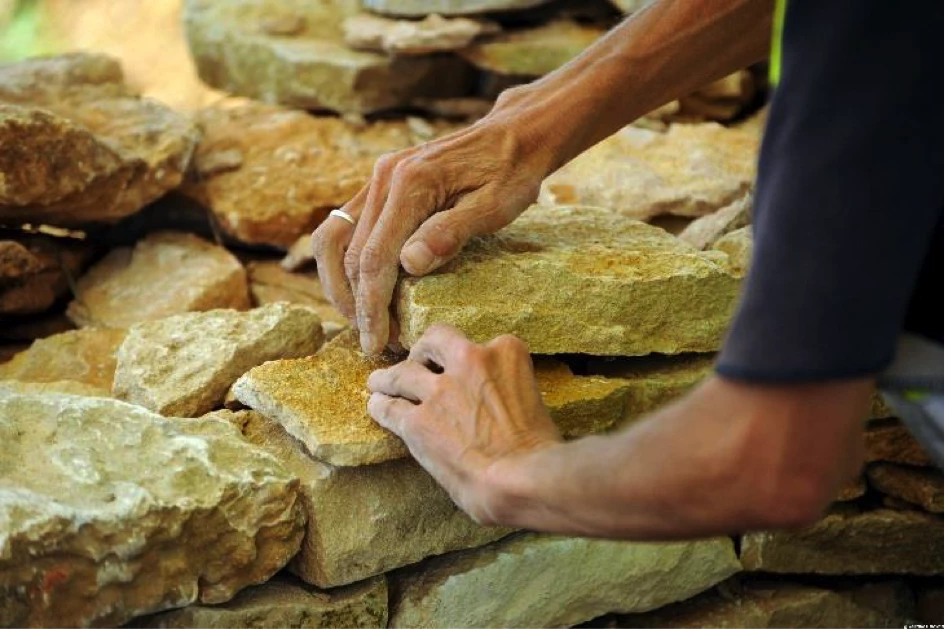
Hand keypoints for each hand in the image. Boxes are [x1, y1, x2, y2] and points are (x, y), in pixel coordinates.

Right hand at [311, 87, 561, 354]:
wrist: (514, 134)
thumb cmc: (512, 173)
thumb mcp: (494, 207)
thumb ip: (450, 234)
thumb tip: (408, 266)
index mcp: (411, 183)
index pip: (375, 256)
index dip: (372, 306)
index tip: (377, 343)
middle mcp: (383, 178)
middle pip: (346, 253)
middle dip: (354, 304)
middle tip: (373, 342)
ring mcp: (378, 179)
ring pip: (334, 239)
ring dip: (340, 286)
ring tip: (362, 322)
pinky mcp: (380, 185)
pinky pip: (346, 227)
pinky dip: (347, 264)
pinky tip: (365, 292)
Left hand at [366, 324, 562, 523]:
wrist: (524, 479)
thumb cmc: (539, 451)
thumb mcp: (533, 402)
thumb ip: (509, 394)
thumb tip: (498, 411)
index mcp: (506, 354)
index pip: (480, 344)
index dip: (466, 359)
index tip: (460, 369)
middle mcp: (471, 361)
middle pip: (435, 340)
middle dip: (422, 351)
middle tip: (416, 362)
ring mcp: (440, 391)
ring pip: (401, 373)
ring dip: (387, 378)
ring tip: (377, 382)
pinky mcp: (417, 422)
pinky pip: (389, 408)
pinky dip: (381, 407)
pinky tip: (376, 407)